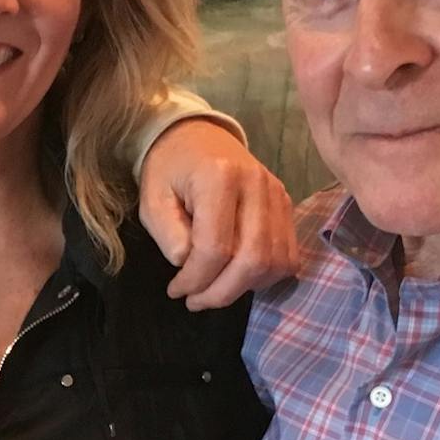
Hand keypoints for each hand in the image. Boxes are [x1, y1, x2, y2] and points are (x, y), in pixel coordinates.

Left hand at [137, 118, 296, 308]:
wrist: (198, 138)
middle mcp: (257, 185)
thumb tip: (187, 266)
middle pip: (252, 259)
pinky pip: (287, 255)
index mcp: (219, 178)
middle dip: (222, 292)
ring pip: (275, 262)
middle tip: (195, 301)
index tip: (176, 290)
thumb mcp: (152, 199)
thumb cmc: (170, 170)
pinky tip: (238, 277)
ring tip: (215, 290)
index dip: (195, 279)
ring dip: (244, 288)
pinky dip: (266, 277)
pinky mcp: (287, 205)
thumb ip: (167, 234)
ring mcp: (278, 195)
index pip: (216, 247)